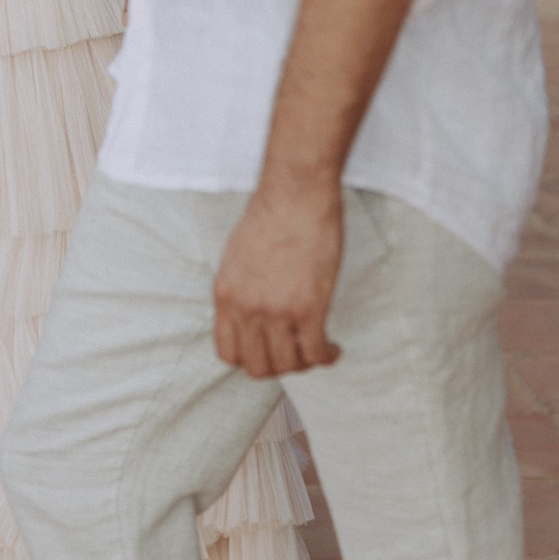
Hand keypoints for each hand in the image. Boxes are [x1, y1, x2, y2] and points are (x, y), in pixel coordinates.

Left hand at [213, 180, 343, 377]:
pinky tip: (333, 348)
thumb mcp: (236, 255)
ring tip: (317, 351)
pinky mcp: (308, 308)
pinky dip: (326, 357)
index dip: (249, 359)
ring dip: (305, 364)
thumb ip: (239, 288)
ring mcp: (276, 311)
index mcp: (225, 294)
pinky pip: (315, 352)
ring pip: (288, 365)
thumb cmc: (271, 214)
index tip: (267, 351)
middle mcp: (246, 308)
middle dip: (279, 367)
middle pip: (258, 367)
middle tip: (296, 354)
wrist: (296, 192)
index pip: (228, 352)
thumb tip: (249, 311)